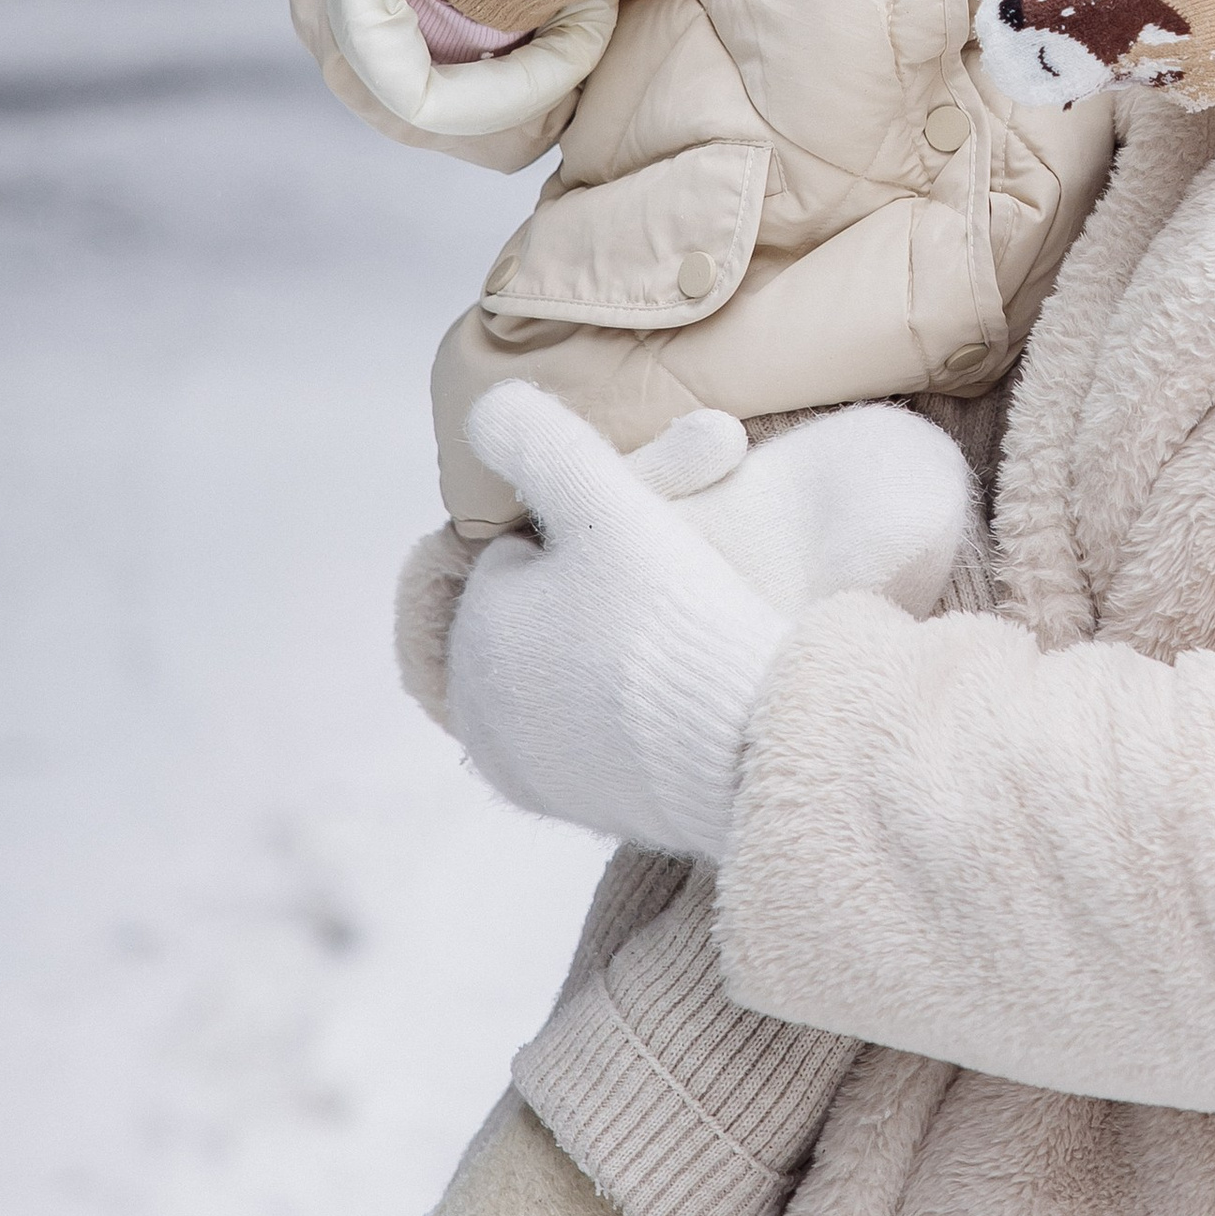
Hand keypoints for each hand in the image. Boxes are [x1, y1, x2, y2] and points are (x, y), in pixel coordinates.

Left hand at [447, 386, 969, 855]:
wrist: (743, 750)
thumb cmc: (675, 615)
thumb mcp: (607, 500)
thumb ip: (539, 438)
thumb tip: (484, 406)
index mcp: (472, 627)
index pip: (527, 550)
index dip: (593, 536)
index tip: (650, 547)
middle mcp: (473, 706)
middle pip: (538, 614)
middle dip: (584, 597)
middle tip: (669, 592)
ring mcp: (518, 767)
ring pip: (557, 672)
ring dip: (596, 652)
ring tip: (672, 640)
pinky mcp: (566, 809)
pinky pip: (582, 735)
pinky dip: (612, 715)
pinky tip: (666, 699)